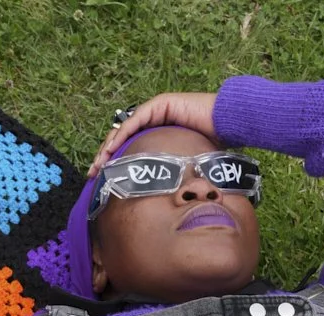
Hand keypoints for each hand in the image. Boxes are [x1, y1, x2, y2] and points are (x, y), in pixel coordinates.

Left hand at [87, 92, 219, 176]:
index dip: (115, 162)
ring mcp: (155, 110)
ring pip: (124, 129)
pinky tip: (112, 149)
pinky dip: (122, 134)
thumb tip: (160, 203)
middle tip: (93, 175)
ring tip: (98, 164)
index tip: (104, 181)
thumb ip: (170, 174)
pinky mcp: (159, 104)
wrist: (229, 125)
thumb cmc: (213, 145)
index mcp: (157, 133)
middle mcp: (153, 120)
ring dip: (108, 147)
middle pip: (122, 138)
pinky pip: (135, 121)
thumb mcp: (184, 164)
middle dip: (105, 156)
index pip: (129, 147)